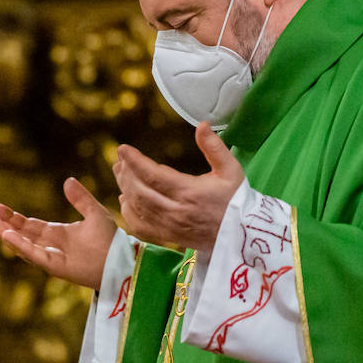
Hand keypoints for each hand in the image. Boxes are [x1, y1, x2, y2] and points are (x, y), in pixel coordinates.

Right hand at [0, 177, 115, 289]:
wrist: (121, 259)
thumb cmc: (111, 240)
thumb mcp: (95, 212)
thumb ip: (81, 198)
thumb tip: (67, 180)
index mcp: (58, 233)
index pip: (29, 225)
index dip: (13, 217)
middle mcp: (51, 246)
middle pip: (21, 234)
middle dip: (3, 225)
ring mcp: (52, 257)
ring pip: (23, 245)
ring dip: (5, 234)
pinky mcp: (56, 266)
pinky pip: (34, 255)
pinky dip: (20, 246)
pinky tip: (7, 235)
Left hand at [112, 122, 244, 252]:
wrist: (241, 235)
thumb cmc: (236, 200)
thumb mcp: (231, 169)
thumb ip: (215, 147)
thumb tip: (202, 125)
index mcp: (190, 192)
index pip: (153, 175)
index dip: (135, 161)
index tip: (123, 148)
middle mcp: (176, 211)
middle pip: (140, 191)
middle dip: (126, 173)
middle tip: (120, 159)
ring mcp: (171, 227)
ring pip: (138, 207)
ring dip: (125, 188)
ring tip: (120, 173)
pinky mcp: (169, 237)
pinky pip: (141, 227)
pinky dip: (128, 213)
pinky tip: (125, 200)